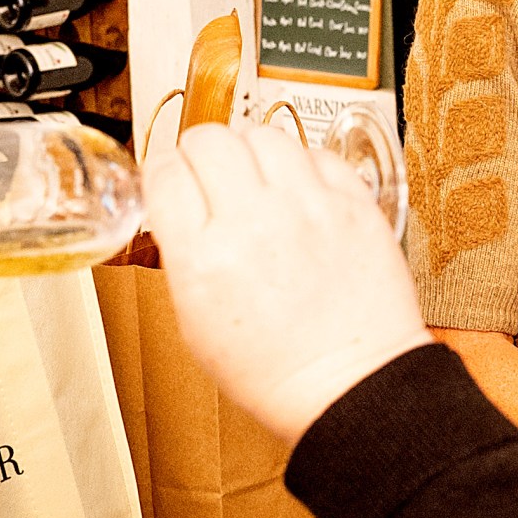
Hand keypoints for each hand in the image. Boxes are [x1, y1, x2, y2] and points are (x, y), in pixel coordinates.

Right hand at [144, 122, 431, 443]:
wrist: (349, 384)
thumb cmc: (274, 368)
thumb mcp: (195, 321)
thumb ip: (183, 254)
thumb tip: (177, 205)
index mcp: (204, 257)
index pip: (166, 172)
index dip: (164, 170)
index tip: (172, 177)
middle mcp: (254, 221)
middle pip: (210, 139)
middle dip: (201, 152)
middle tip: (209, 170)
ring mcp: (308, 207)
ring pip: (264, 134)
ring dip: (251, 150)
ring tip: (256, 175)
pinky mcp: (353, 204)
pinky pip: (317, 153)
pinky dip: (302, 165)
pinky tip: (299, 190)